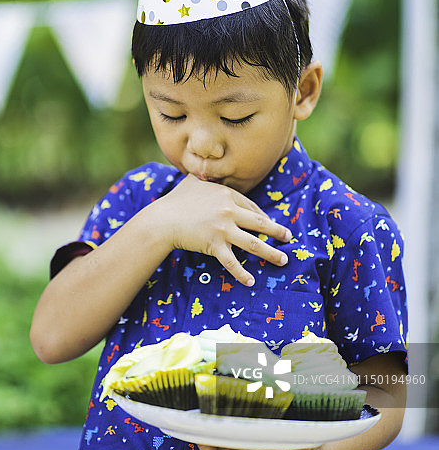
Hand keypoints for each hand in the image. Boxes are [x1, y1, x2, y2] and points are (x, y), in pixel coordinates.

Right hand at [156, 174, 290, 285]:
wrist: (162, 219)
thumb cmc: (176, 200)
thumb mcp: (193, 181)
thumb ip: (205, 175)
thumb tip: (208, 167)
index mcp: (227, 195)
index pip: (251, 207)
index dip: (263, 217)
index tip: (270, 224)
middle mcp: (229, 211)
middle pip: (260, 223)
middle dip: (277, 231)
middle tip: (288, 237)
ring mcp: (223, 229)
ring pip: (253, 243)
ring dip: (271, 253)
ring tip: (283, 260)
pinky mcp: (214, 245)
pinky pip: (232, 262)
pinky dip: (242, 273)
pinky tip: (251, 282)